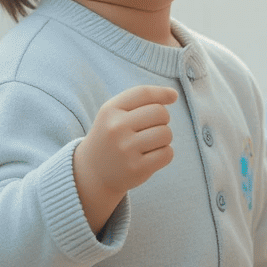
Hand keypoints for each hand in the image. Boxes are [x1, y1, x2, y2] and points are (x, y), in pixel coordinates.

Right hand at [72, 85, 177, 233]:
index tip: (173, 96)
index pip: (144, 93)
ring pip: (166, 133)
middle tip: (150, 128)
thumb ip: (141, 100)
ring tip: (149, 143)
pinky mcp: (136, 168)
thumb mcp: (114, 114)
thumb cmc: (111, 137)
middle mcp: (116, 128)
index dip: (162, 93)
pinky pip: (167, 153)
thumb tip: (174, 95)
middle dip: (163, 119)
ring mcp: (126, 149)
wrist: (93, 173)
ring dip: (164, 138)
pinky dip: (164, 153)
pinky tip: (151, 156)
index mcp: (110, 110)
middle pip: (160, 113)